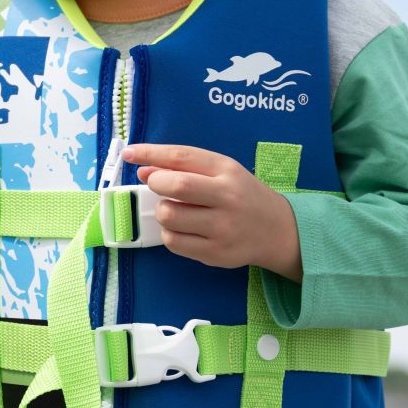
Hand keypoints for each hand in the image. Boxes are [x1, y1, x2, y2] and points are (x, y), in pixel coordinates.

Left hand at [121, 144, 301, 280]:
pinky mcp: (216, 254)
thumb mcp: (221, 172)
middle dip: (156, 184)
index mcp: (227, 171)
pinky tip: (184, 228)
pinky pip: (173, 242)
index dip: (151, 153)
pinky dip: (170, 233)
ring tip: (177, 210)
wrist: (278, 230)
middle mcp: (228, 198)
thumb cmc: (242, 195)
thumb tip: (144, 170)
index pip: (182, 157)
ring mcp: (223, 229)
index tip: (130, 153)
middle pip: (176, 186)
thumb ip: (184, 168)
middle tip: (158, 186)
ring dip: (163, 211)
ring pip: (169, 217)